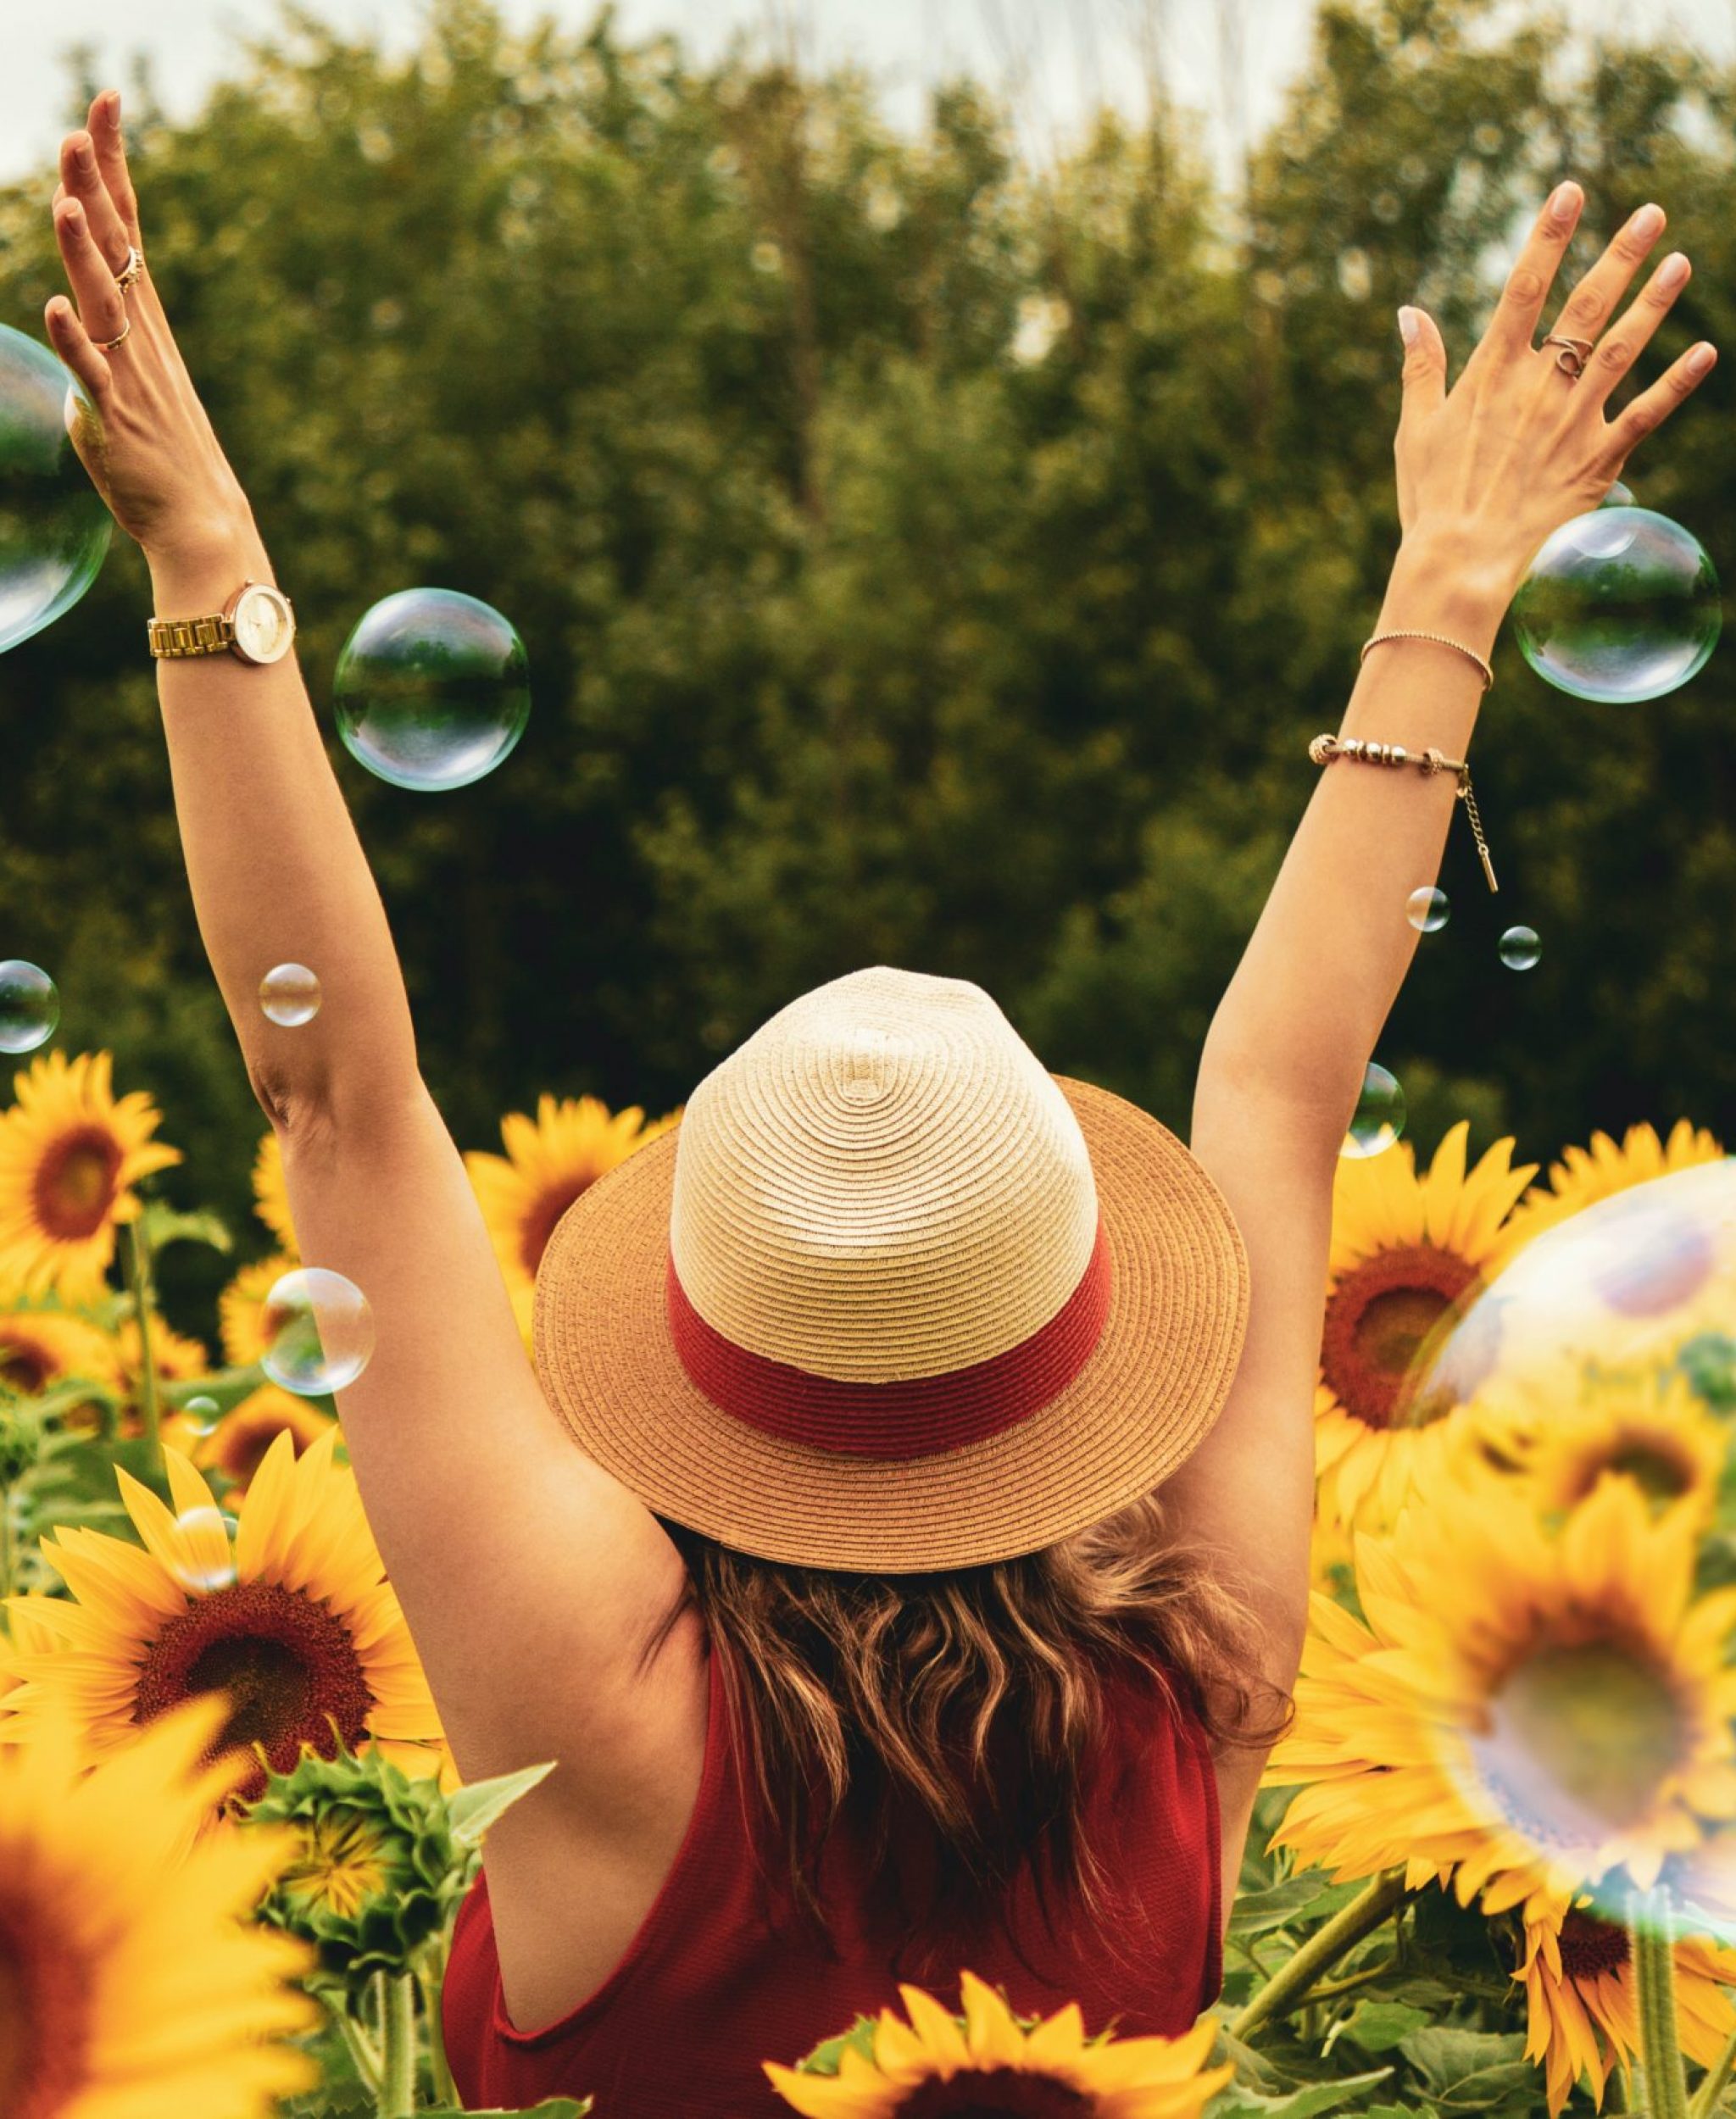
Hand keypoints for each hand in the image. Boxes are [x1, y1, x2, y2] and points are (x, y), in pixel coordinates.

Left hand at [44, 91, 254, 565]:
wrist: (201, 521)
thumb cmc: (165, 457)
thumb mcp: (128, 385)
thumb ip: (98, 350)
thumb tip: (74, 335)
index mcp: (144, 321)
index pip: (128, 225)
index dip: (113, 164)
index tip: (105, 103)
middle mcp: (140, 337)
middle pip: (117, 248)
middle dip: (97, 187)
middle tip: (80, 128)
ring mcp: (130, 375)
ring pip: (104, 301)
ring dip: (85, 253)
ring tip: (68, 202)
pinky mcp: (115, 419)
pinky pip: (93, 374)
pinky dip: (75, 340)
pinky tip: (56, 306)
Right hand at [1393, 182, 1716, 597]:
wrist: (1460, 563)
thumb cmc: (1431, 499)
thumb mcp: (1416, 429)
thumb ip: (1421, 366)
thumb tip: (1409, 313)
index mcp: (1491, 374)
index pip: (1524, 287)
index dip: (1548, 235)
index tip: (1571, 191)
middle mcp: (1537, 389)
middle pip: (1586, 306)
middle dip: (1620, 255)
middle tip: (1651, 213)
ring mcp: (1572, 422)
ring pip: (1621, 349)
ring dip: (1654, 304)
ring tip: (1680, 263)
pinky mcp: (1596, 461)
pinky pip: (1645, 416)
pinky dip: (1676, 384)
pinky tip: (1705, 353)